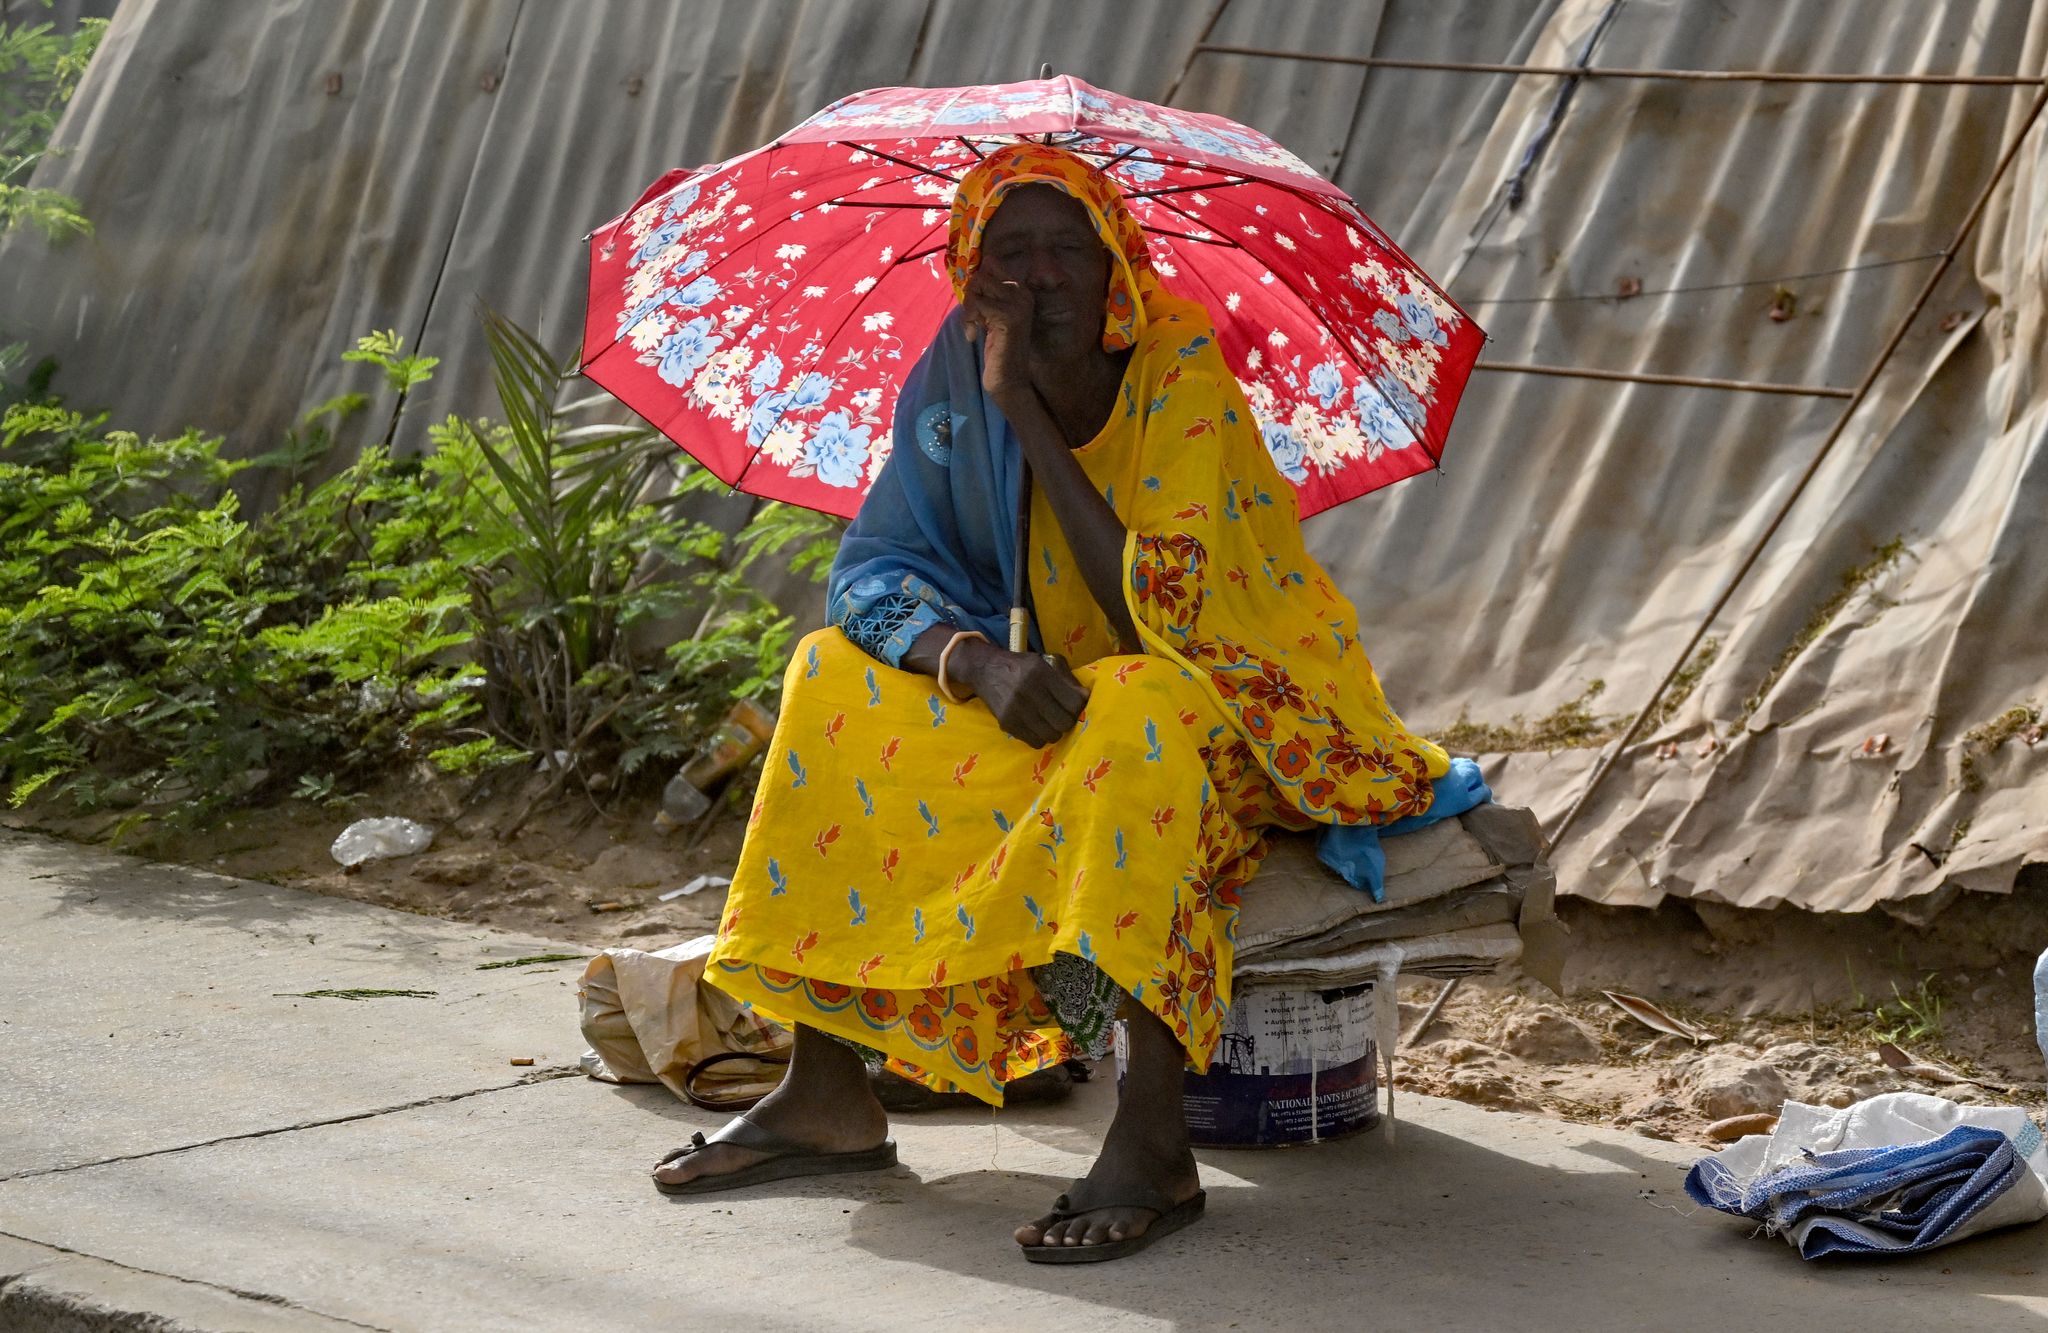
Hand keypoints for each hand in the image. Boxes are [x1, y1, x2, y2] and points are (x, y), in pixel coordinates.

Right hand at [951, 640, 1087, 747]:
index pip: (1073, 702)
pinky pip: (1035, 742)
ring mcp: (1016, 709)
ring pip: (1051, 735)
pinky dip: (1041, 737)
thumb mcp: (1045, 662)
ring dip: (1055, 730)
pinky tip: (1038, 726)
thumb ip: (1067, 678)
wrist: (986, 670)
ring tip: (1050, 721)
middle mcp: (1028, 691)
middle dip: (1068, 721)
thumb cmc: (1022, 666)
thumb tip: (1086, 698)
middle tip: (1063, 715)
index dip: (1079, 706)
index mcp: (1041, 673)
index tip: (1076, 705)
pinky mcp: (1007, 723)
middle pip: (1064, 722)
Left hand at [961, 269, 1035, 409]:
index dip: (976, 281)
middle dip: (970, 295)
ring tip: (973, 327)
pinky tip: (973, 335)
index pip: (992, 263)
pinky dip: (968, 319)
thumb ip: (986, 294)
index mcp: (1021, 290)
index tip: (975, 304)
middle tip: (972, 318)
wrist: (1008, 378)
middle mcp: (1023, 293)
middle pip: (982, 273)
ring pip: (978, 285)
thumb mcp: (991, 315)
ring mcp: (1017, 303)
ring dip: (968, 307)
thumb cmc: (997, 349)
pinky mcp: (1007, 316)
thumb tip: (971, 272)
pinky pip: (977, 303)